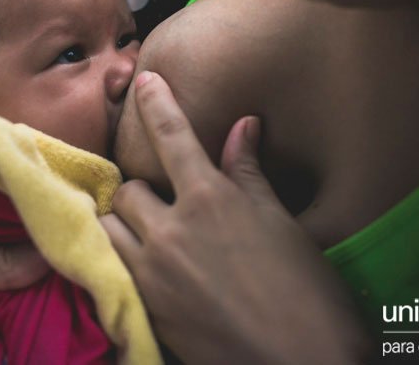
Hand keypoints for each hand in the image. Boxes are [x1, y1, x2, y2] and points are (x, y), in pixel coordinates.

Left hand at [102, 71, 369, 363]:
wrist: (302, 364)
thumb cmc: (308, 293)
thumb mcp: (282, 224)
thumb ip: (249, 173)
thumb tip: (243, 126)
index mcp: (212, 200)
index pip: (173, 137)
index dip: (156, 104)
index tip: (144, 82)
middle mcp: (173, 230)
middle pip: (128, 191)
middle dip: (140, 191)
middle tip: (161, 201)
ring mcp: (154, 272)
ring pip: (110, 230)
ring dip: (123, 225)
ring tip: (148, 232)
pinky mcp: (146, 308)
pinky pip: (114, 270)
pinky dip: (122, 259)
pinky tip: (146, 265)